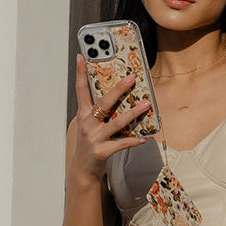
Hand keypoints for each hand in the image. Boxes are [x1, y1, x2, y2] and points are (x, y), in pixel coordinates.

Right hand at [68, 54, 152, 182]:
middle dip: (118, 89)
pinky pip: (121, 144)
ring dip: (132, 113)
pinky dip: (133, 141)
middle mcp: (87, 124)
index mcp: (83, 114)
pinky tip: (144, 138)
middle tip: (131, 78)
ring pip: (115, 122)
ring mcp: (94, 138)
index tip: (81, 56)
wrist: (82, 169)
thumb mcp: (89, 124)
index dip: (80, 73)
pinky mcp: (102, 152)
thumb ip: (98, 110)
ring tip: (146, 104)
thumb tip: (117, 93)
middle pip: (103, 103)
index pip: (80, 90)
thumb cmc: (90, 142)